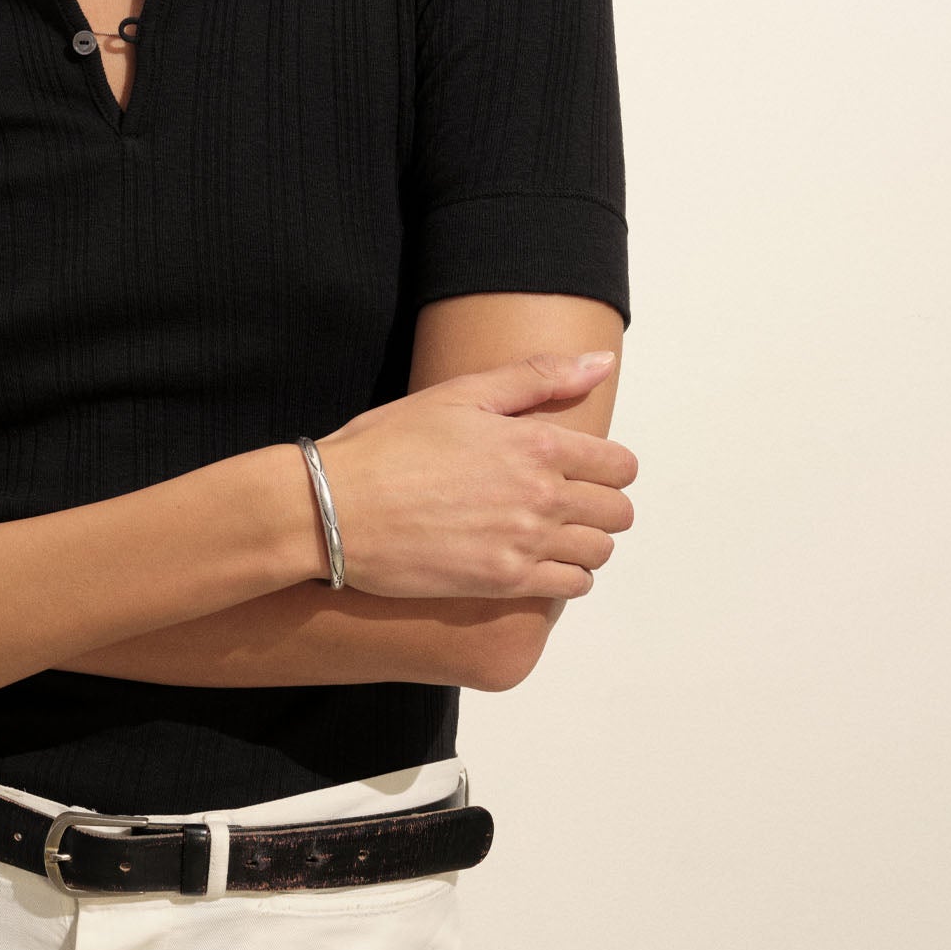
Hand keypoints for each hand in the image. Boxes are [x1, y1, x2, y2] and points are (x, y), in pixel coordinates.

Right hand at [312, 349, 637, 599]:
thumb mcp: (460, 394)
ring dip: (587, 544)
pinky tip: (541, 566)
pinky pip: (570, 587)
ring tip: (556, 537)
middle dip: (602, 506)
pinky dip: (569, 578)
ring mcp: (523, 542)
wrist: (331, 509)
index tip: (585, 471)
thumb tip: (600, 362)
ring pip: (599, 551)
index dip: (609, 468)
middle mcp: (540, 494)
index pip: (619, 465)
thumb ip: (538, 377)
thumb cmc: (386, 446)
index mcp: (536, 442)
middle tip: (569, 505)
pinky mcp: (502, 582)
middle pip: (617, 511)